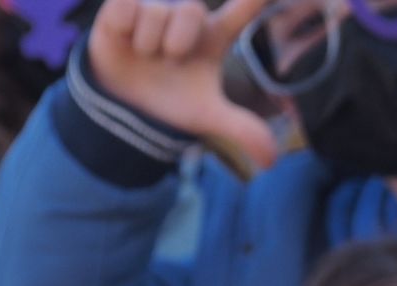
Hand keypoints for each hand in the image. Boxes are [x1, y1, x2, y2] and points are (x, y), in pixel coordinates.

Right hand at [88, 0, 277, 168]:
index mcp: (215, 36)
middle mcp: (188, 15)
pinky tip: (125, 39)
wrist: (126, 105)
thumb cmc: (172, 101)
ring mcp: (156, 7)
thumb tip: (272, 159)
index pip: (243, 10)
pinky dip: (125, 29)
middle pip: (192, 10)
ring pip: (157, 12)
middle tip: (169, 60)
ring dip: (149, 44)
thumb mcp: (206, 116)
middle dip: (178, 42)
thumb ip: (241, 128)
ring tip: (145, 54)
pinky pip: (127, 6)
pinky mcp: (124, 4)